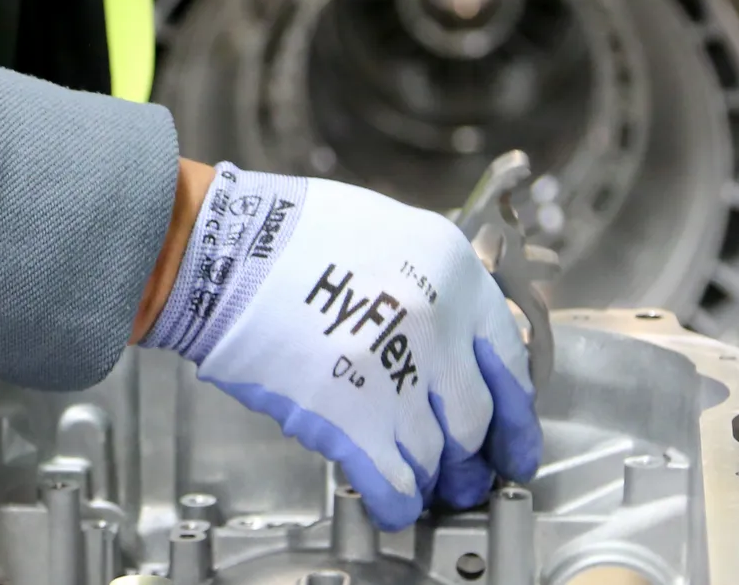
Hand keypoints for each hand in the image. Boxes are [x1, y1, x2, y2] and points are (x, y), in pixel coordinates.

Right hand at [140, 163, 541, 530]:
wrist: (224, 249)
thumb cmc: (292, 235)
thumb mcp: (393, 234)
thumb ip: (435, 287)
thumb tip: (453, 340)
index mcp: (455, 274)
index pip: (512, 361)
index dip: (514, 410)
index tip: (512, 436)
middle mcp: (438, 326)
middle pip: (476, 416)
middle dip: (474, 455)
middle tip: (470, 473)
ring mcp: (396, 373)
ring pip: (438, 452)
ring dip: (435, 477)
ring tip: (429, 485)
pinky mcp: (350, 416)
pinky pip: (393, 479)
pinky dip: (399, 499)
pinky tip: (397, 504)